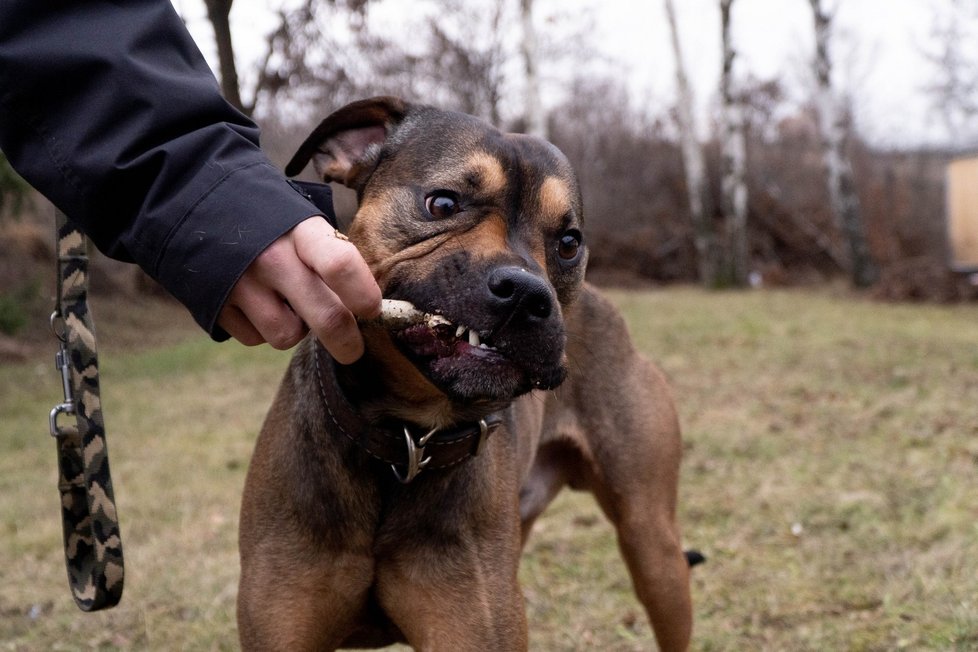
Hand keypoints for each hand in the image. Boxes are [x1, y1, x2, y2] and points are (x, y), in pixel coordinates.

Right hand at [217, 216, 381, 362]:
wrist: (198, 203)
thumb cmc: (271, 222)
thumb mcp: (303, 224)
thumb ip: (331, 258)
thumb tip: (366, 306)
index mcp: (302, 231)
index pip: (340, 265)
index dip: (363, 295)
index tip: (372, 309)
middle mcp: (272, 258)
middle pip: (326, 317)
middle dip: (347, 342)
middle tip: (353, 349)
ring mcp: (241, 284)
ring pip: (288, 337)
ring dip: (296, 331)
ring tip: (288, 305)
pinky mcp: (216, 305)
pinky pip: (256, 339)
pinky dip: (263, 331)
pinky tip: (258, 306)